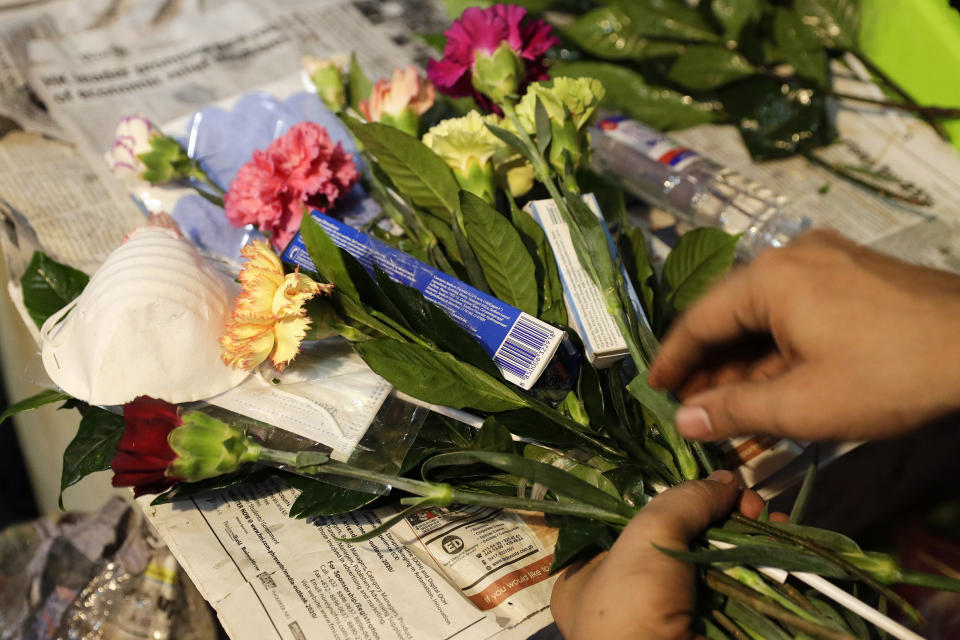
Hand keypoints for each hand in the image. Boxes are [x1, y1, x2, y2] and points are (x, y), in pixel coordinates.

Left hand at [551, 471, 779, 639]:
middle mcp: (635, 591)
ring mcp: (681, 613)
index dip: (676, 499)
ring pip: (719, 559)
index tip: (708, 484)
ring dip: (748, 533)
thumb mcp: (646, 540)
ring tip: (767, 517)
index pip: (637, 521)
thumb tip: (724, 481)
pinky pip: (744, 586)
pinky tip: (781, 540)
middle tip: (748, 501)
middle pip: (686, 536)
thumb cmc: (633, 609)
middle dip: (721, 513)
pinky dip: (765, 563)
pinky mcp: (720, 626)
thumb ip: (682, 502)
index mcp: (596, 572)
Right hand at [648, 230, 959, 441]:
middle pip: (733, 315)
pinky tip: (777, 382)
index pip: (699, 320)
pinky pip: (799, 310)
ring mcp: (827, 260)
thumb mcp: (803, 403)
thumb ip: (734, 410)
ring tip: (733, 405)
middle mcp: (791, 257)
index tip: (654, 390)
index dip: (673, 360)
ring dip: (748, 360)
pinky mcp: (854, 274)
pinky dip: (781, 347)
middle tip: (695, 408)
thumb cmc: (889, 374)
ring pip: (767, 314)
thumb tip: (683, 420)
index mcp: (768, 278)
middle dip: (713, 366)